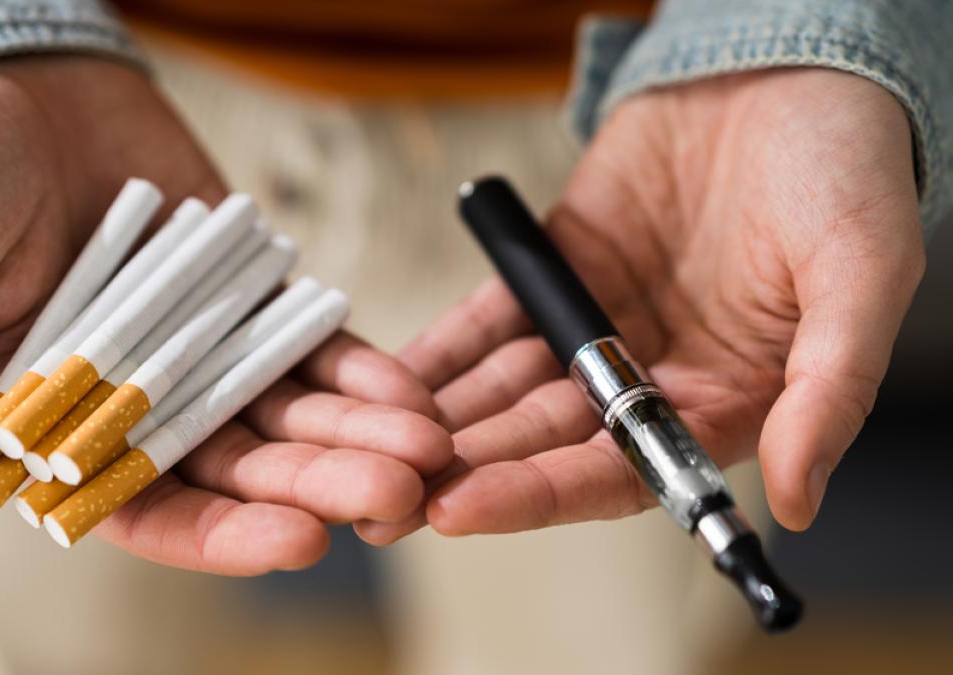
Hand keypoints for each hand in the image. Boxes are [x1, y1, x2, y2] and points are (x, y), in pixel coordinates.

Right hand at [0, 55, 450, 573]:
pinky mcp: (246, 302)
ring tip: (428, 449)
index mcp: (55, 431)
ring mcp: (201, 354)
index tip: (298, 540)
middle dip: (319, 485)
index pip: (143, 509)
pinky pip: (309, 348)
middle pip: (240, 469)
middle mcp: (137, 407)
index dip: (222, 533)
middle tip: (396, 496)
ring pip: (288, 416)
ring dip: (359, 437)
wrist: (14, 81)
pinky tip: (411, 389)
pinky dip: (358, 369)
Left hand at [369, 69, 924, 542]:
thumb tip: (798, 502)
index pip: (619, 471)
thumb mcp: (862, 276)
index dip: (540, 494)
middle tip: (383, 496)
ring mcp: (594, 327)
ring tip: (368, 447)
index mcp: (723, 400)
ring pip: (504, 388)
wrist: (788, 70)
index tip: (464, 511)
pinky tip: (385, 379)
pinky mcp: (553, 273)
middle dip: (466, 468)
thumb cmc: (845, 170)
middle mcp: (649, 378)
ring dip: (441, 420)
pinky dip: (440, 350)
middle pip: (544, 441)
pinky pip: (487, 320)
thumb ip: (831, 390)